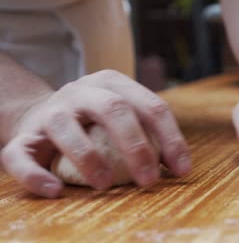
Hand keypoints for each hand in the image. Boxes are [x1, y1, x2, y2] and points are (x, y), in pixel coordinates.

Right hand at [1, 70, 190, 197]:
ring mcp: (51, 110)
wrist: (42, 116)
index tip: (182, 169)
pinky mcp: (24, 135)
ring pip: (66, 127)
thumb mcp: (123, 117)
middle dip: (136, 145)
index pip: (151, 106)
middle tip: (149, 180)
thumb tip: (179, 166)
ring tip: (105, 184)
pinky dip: (35, 175)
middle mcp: (82, 91)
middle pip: (114, 109)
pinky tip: (54, 190)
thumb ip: (148, 133)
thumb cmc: (94, 123)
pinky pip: (21, 155)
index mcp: (113, 84)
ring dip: (88, 158)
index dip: (171, 137)